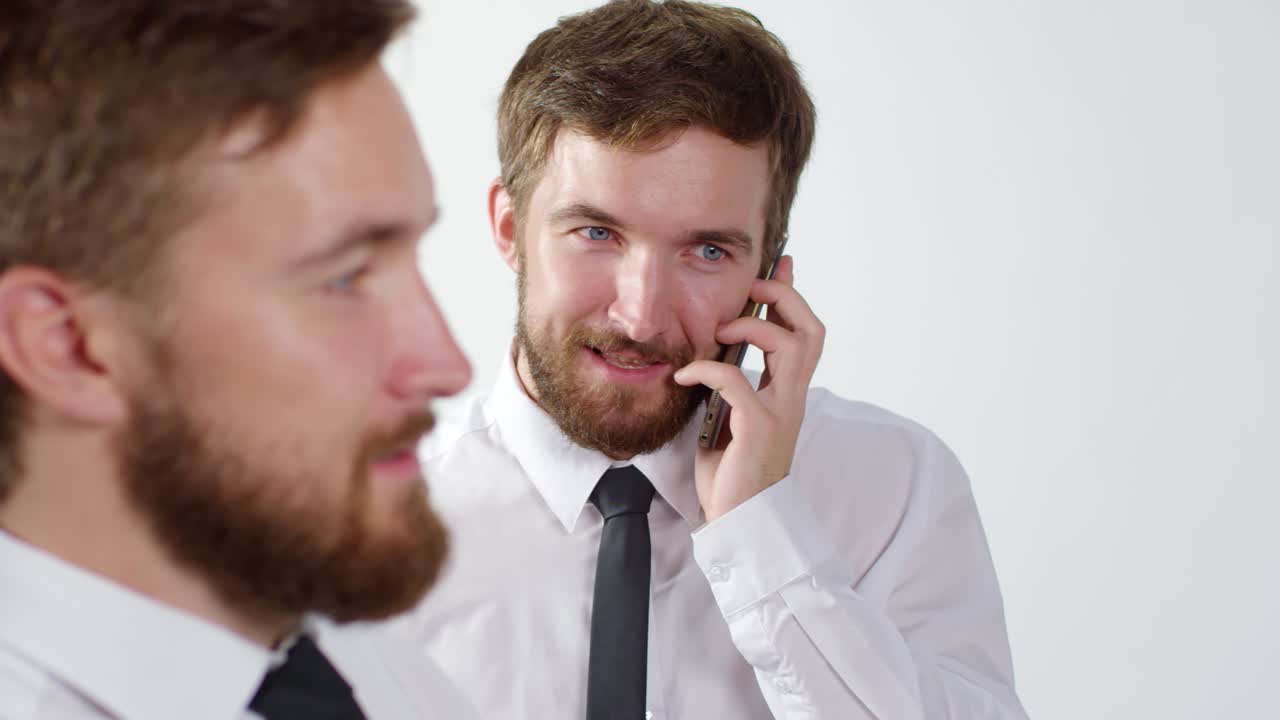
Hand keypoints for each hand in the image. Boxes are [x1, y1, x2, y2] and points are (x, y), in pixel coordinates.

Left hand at [673, 256, 824, 521]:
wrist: (740, 521)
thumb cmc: (733, 471)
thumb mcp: (732, 416)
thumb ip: (732, 385)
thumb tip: (715, 351)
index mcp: (788, 392)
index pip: (805, 333)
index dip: (793, 295)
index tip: (779, 263)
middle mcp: (793, 397)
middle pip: (810, 330)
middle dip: (784, 298)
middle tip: (753, 290)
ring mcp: (781, 411)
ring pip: (789, 345)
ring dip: (752, 327)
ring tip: (718, 334)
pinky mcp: (759, 427)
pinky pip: (738, 381)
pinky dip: (708, 369)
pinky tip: (685, 376)